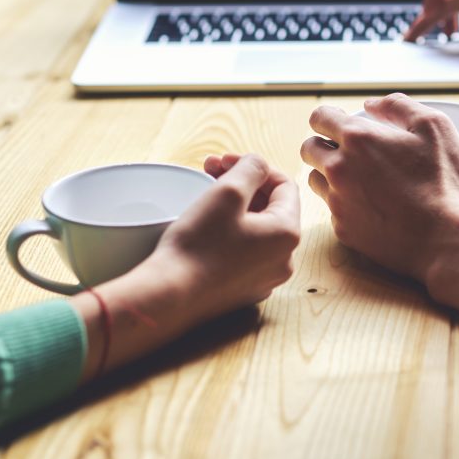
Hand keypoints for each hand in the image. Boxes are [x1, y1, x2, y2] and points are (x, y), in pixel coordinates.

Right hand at [147, 154, 301, 324]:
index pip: (285, 185)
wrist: (169, 297)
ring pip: (257, 229)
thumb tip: (259, 164)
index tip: (225, 161)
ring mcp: (264, 278)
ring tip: (205, 194)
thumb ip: (251, 168)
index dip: (255, 167)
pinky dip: (230, 232)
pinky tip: (207, 226)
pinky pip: (245, 252)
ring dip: (235, 206)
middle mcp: (284, 260)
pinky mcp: (243, 290)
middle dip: (243, 184)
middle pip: (271, 207)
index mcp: (288, 234)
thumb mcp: (227, 192)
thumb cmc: (198, 244)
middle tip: (211, 171)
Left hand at [300, 94, 458, 282]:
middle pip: (309, 149)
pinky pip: (333, 210)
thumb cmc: (449, 183)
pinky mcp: (344, 230)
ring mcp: (339, 202)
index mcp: (358, 139)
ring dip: (330, 175)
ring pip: (315, 180)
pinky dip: (346, 205)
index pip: (319, 118)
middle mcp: (339, 170)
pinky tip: (373, 207)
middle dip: (325, 145)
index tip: (342, 124)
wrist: (453, 240)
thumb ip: (398, 107)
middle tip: (351, 151)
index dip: (330, 118)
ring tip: (361, 179)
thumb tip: (371, 104)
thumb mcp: (435, 127)